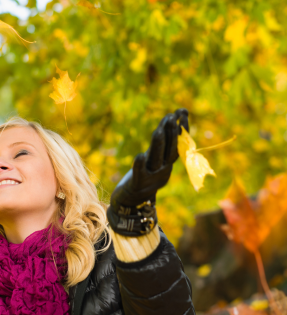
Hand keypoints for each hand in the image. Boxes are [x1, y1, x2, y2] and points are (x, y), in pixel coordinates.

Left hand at [107, 108, 188, 235]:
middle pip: (169, 150)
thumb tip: (170, 120)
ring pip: (156, 159)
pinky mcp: (137, 184)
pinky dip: (139, 164)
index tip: (182, 112)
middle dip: (171, 133)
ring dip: (159, 145)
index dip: (182, 129)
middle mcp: (163, 170)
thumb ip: (161, 144)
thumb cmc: (143, 177)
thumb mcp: (154, 159)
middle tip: (171, 116)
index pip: (178, 144)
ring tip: (159, 130)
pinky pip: (139, 173)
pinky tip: (139, 156)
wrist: (131, 202)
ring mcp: (151, 178)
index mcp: (167, 164)